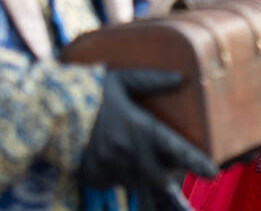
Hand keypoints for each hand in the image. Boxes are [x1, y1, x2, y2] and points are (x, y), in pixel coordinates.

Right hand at [79, 69, 217, 189]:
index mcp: (140, 128)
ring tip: (141, 156)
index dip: (197, 162)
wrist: (46, 112)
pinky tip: (115, 157)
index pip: (176, 150)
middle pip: (161, 177)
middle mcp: (127, 153)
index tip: (214, 171)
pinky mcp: (92, 177)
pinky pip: (115, 182)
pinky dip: (121, 174)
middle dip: (172, 175)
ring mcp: (109, 168)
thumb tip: (181, 78)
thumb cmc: (87, 91)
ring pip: (139, 181)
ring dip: (146, 174)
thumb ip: (152, 80)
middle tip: (177, 168)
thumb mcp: (121, 79)